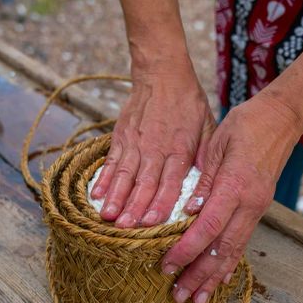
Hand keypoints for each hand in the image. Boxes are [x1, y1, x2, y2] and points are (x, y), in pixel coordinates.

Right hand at [90, 62, 215, 226]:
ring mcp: (135, 143)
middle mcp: (155, 148)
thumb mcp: (207, 128)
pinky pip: (110, 161)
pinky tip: (95, 196)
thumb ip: (206, 158)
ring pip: (124, 174)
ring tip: (107, 217)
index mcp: (179, 148)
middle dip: (134, 207)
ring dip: (115, 197)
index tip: (151, 223)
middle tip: (125, 229)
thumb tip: (205, 189)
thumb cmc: (189, 103)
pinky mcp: (121, 136)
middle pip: (143, 182)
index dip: (160, 203)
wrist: (163, 74)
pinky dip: (102, 179)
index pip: (169, 181)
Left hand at [161, 92, 302, 302]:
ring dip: (215, 277)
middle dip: (199, 275)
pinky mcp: (260, 207)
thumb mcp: (216, 145)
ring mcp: (258, 207)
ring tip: (198, 299)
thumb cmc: (245, 124)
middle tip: (179, 296)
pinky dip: (231, 262)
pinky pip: (243, 240)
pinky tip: (221, 278)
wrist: (281, 118)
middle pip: (222, 249)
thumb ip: (203, 181)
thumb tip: (188, 212)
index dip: (186, 250)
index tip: (167, 266)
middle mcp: (250, 203)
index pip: (207, 228)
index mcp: (235, 186)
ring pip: (235, 251)